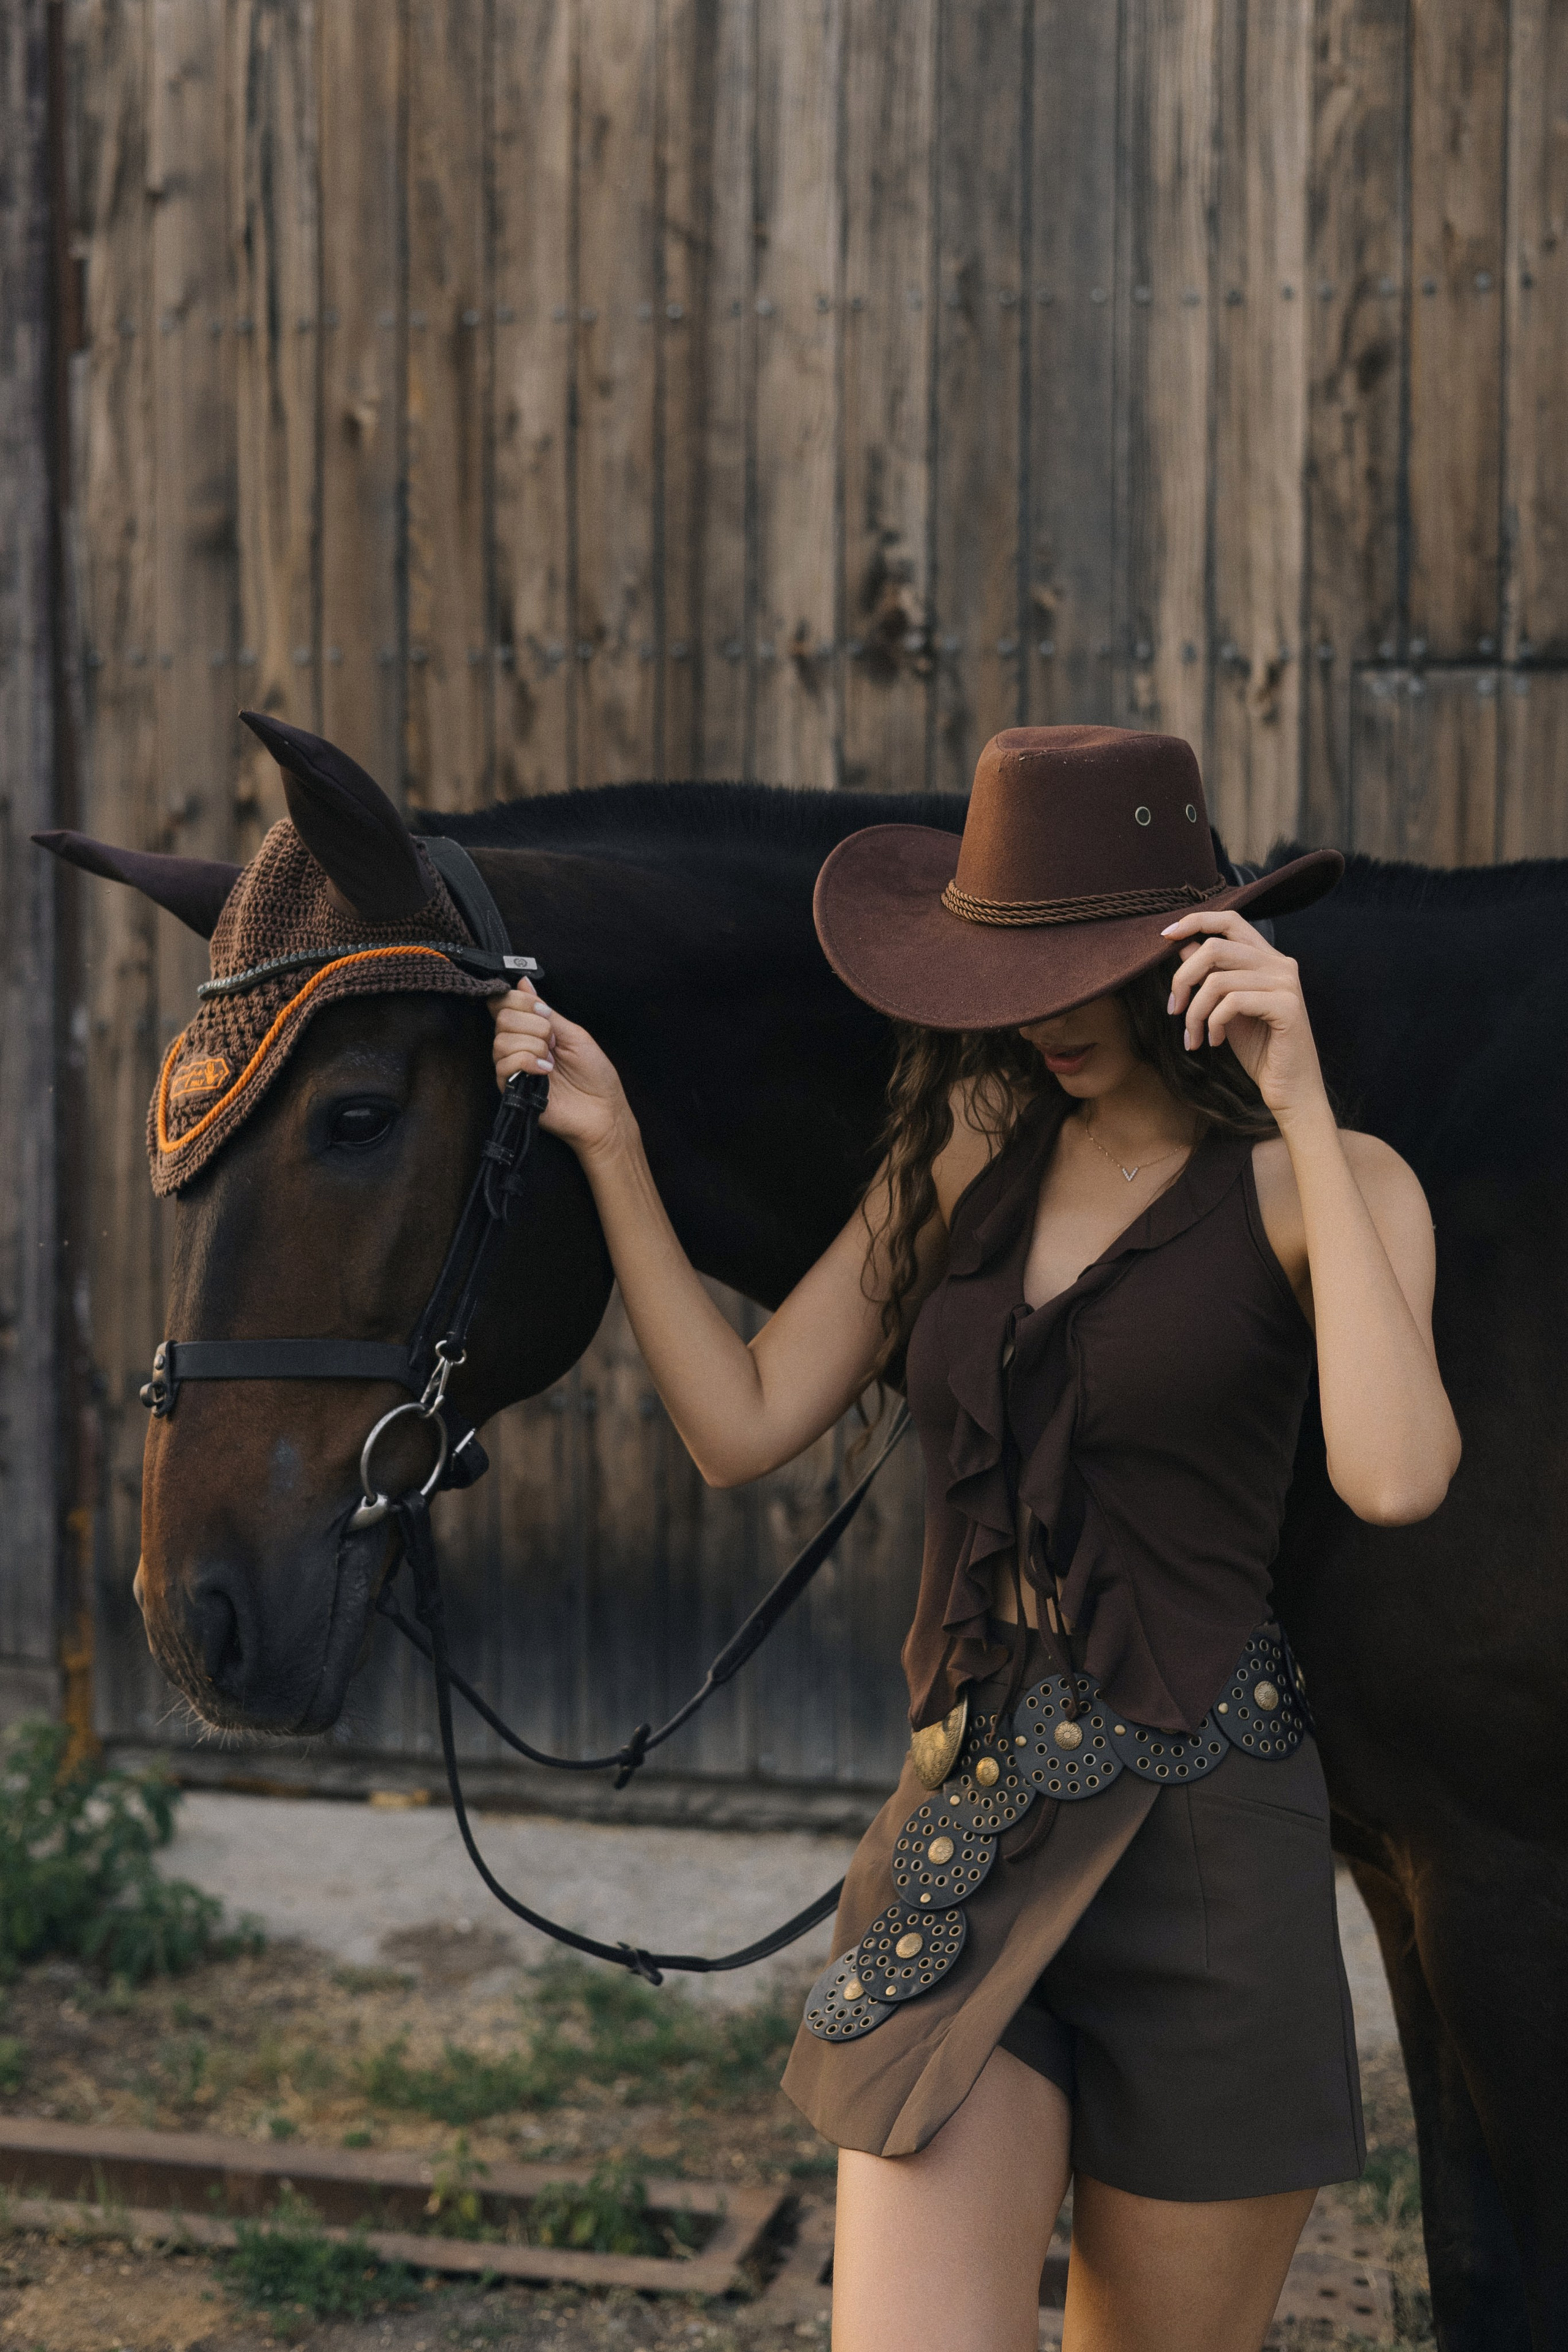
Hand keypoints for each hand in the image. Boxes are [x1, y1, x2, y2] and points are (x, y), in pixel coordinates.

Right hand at [490, 982, 629, 1160]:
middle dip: (533, 1025)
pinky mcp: (510, 1089)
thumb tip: (523, 983)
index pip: (505, 1003)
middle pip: (502, 1019)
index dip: (520, 1000)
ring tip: (552, 1060)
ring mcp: (513, 1067)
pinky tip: (546, 1071)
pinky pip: (505, 1064)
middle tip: (554, 1041)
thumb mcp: (573, 1033)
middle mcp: (518, 1046)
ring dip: (533, 1045)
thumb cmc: (594, 1073)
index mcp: (531, 1030)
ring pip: (501, 1041)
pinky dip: (528, 1062)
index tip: (543, 1011)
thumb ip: (546, 1011)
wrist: (603, 1110)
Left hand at [1160, 909, 1328, 1124]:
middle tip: (1173, 1009)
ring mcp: (1286, 983)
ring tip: (1193, 1036)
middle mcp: (1280, 963)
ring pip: (1217, 980)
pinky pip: (1232, 1002)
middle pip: (1214, 948)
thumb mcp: (1225, 1007)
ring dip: (1194, 1012)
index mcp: (1267, 958)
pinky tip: (1215, 1042)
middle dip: (1182, 978)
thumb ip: (1210, 973)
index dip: (1195, 921)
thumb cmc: (1259, 1049)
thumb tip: (1182, 944)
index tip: (1165, 935)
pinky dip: (1213, 1023)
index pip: (1230, 921)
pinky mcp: (1287, 1006)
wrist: (1289, 1088)